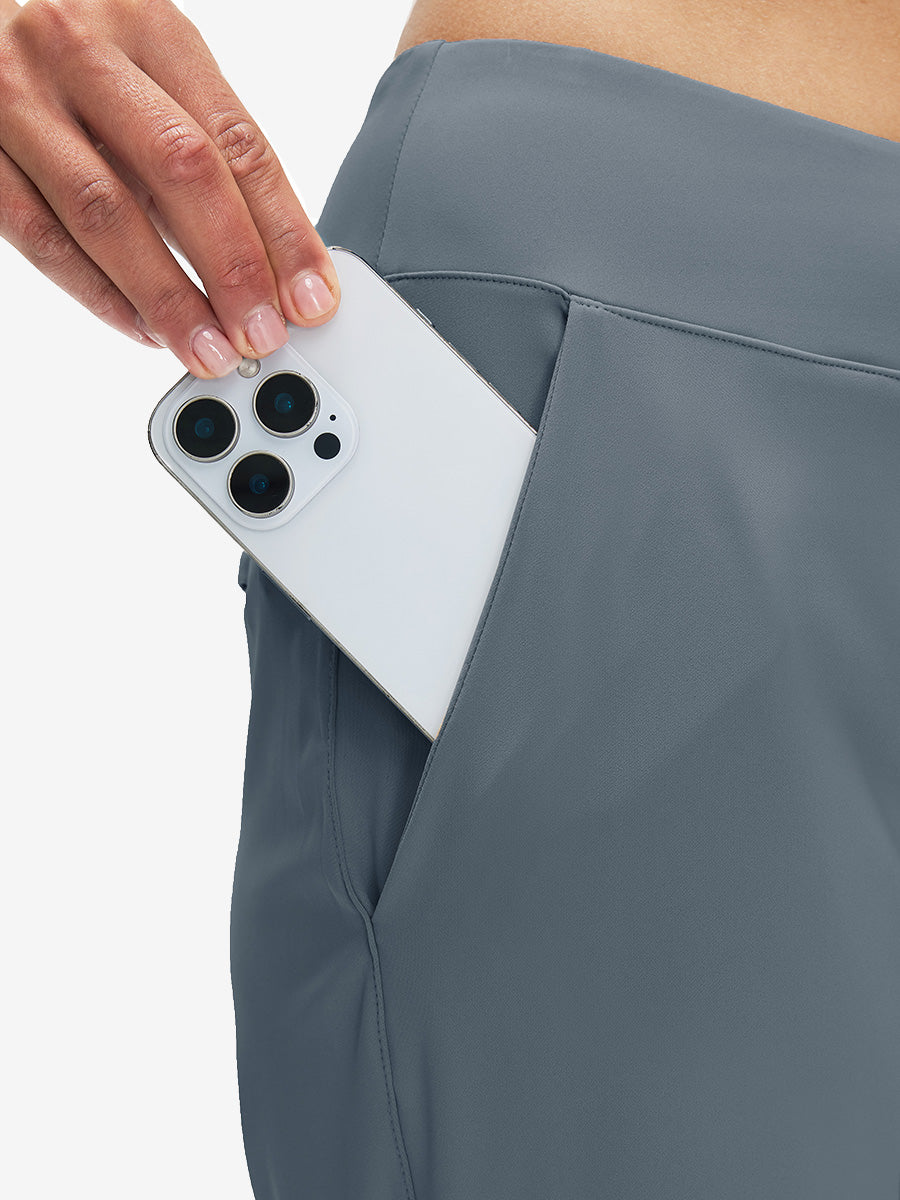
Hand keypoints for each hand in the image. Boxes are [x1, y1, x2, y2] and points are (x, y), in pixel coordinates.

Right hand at [0, 0, 341, 377]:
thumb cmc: (80, 70)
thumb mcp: (153, 85)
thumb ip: (205, 160)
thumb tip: (273, 268)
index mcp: (149, 26)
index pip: (237, 141)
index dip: (283, 230)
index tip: (311, 297)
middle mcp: (82, 50)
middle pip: (180, 171)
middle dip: (233, 267)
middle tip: (262, 333)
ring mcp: (17, 98)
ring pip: (106, 212)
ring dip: (168, 297)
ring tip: (208, 348)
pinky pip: (43, 237)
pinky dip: (100, 294)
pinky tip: (143, 328)